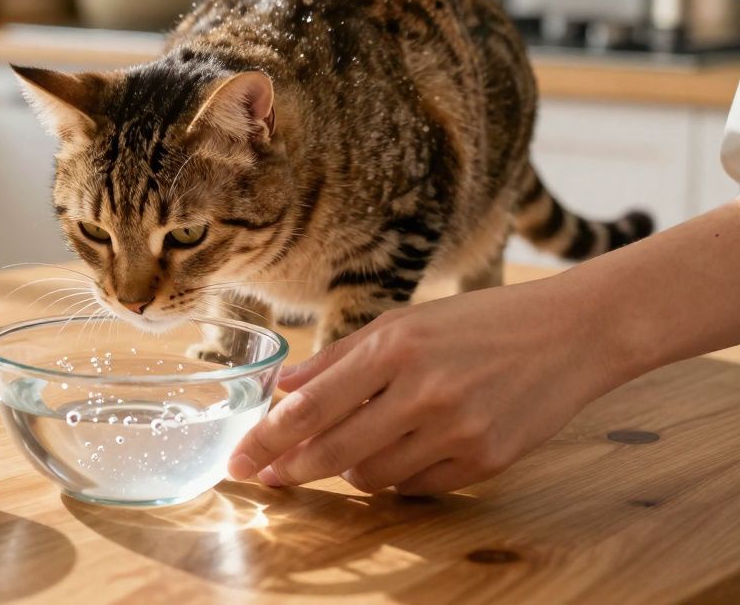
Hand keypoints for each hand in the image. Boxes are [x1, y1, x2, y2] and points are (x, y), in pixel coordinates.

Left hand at [227, 274, 627, 494]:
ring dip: (349, 470)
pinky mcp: (487, 461)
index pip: (310, 408)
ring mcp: (457, 430)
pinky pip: (417, 487)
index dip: (266, 439)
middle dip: (290, 469)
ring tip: (354, 448)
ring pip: (372, 477)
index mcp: (394, 347)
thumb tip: (283, 390)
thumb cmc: (478, 323)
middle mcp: (423, 391)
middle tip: (267, 477)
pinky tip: (402, 452)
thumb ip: (339, 359)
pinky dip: (397, 477)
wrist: (571, 334)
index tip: (239, 461)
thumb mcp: (403, 324)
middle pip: (332, 452)